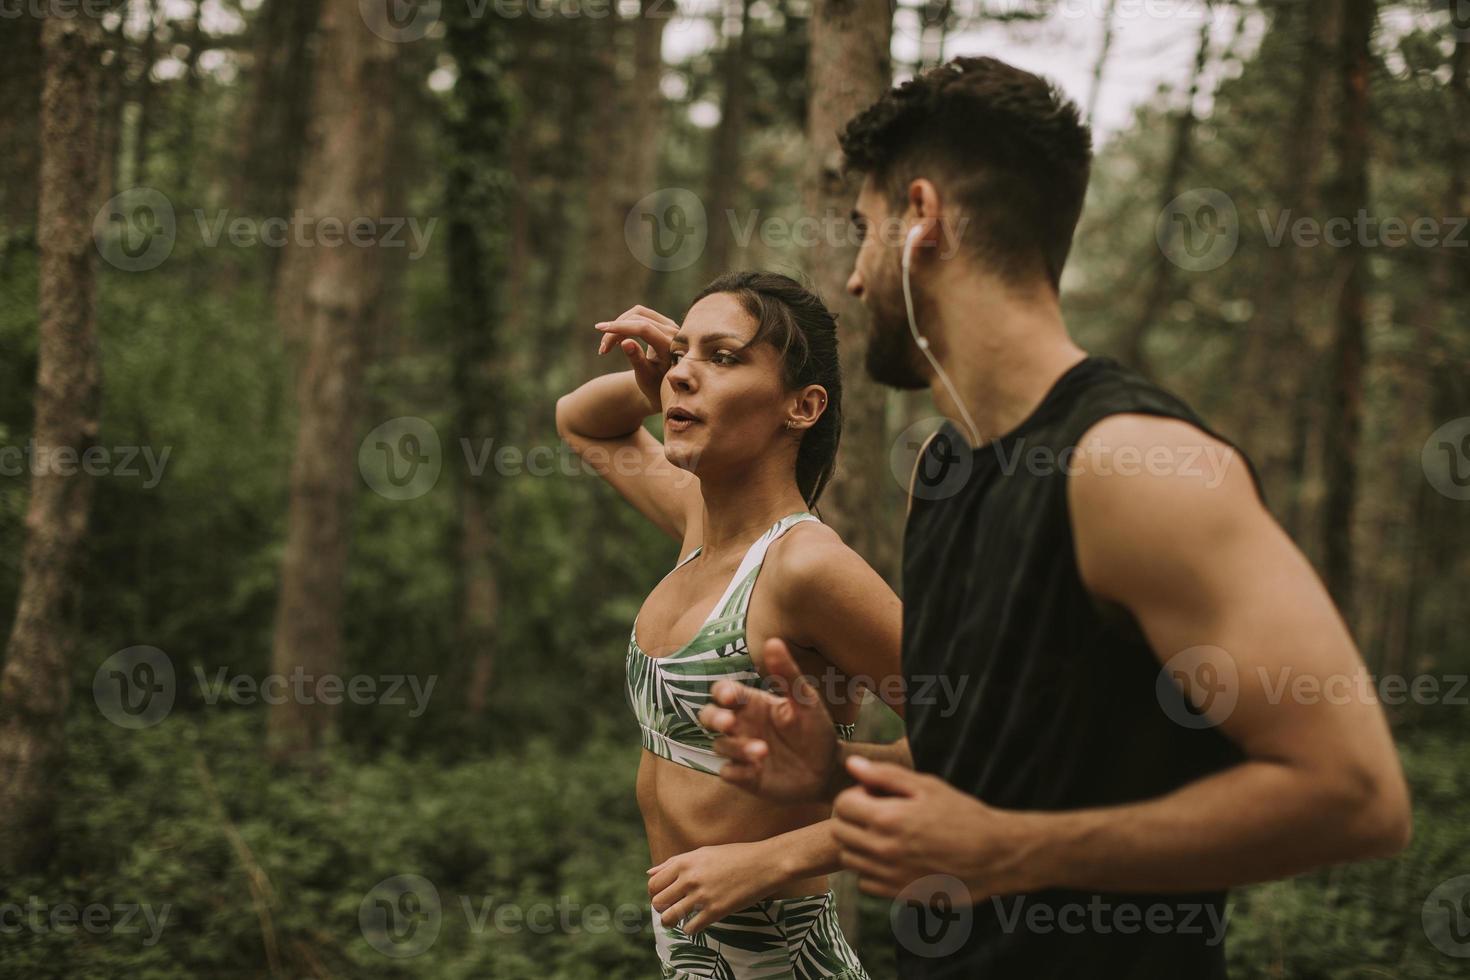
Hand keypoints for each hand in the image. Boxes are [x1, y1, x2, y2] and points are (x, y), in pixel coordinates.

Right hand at [594, 305, 679, 415]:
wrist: (668, 385)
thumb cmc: (655, 385)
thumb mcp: (645, 376)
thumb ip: (637, 359)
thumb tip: (625, 342)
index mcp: (669, 346)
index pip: (643, 328)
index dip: (620, 327)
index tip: (600, 329)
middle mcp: (673, 332)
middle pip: (638, 318)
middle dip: (616, 329)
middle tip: (603, 349)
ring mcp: (669, 325)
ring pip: (638, 313)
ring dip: (619, 324)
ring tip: (607, 344)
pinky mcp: (664, 323)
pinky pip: (641, 315)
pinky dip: (626, 323)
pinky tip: (618, 338)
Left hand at [647, 841, 783, 933]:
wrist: (764, 864)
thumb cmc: (734, 855)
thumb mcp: (702, 852)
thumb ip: (674, 862)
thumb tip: (650, 872)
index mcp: (685, 862)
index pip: (653, 884)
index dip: (655, 893)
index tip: (664, 896)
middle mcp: (690, 879)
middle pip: (657, 902)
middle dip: (661, 908)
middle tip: (672, 907)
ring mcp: (702, 896)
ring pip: (669, 918)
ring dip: (671, 922)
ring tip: (680, 919)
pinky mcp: (715, 911)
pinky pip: (690, 928)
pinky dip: (690, 929)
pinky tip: (698, 922)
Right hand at [698, 638, 841, 803]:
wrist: (829, 769)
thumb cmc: (815, 730)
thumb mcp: (805, 700)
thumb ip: (787, 674)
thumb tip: (773, 641)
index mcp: (752, 703)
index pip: (723, 692)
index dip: (721, 692)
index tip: (729, 696)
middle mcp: (742, 726)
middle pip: (708, 716)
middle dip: (713, 718)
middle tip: (729, 722)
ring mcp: (741, 751)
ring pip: (719, 745)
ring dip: (736, 747)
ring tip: (763, 751)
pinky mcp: (746, 776)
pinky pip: (728, 772)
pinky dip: (737, 771)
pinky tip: (756, 770)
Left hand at [832, 756, 1039, 902]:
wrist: (994, 856)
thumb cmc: (963, 815)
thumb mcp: (927, 786)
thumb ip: (885, 774)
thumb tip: (852, 764)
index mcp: (889, 819)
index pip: (842, 804)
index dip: (854, 794)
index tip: (873, 795)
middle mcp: (884, 850)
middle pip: (839, 832)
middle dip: (850, 818)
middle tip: (875, 813)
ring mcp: (890, 875)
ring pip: (848, 859)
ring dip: (857, 844)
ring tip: (883, 834)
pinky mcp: (899, 894)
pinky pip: (864, 882)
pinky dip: (870, 869)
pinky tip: (891, 857)